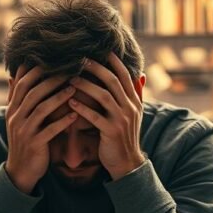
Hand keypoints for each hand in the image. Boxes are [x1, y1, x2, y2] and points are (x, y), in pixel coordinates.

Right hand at [4, 65, 77, 193]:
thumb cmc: (24, 139)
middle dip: (50, 79)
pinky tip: (75, 115)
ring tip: (74, 88)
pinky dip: (62, 122)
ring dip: (58, 97)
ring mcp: (24, 131)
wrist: (20, 170)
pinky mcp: (34, 144)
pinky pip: (49, 130)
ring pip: (41, 109)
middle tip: (69, 69)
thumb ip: (16, 98)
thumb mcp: (16, 118)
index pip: (21, 83)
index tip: (52, 59)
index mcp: (12, 108)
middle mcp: (15, 117)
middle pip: (32, 92)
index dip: (35, 69)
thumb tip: (12, 75)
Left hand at [68, 54, 145, 179]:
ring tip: (71, 78)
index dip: (113, 61)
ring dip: (86, 85)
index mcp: (135, 101)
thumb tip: (141, 75)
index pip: (124, 75)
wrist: (127, 163)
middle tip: (80, 59)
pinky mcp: (111, 132)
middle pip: (113, 81)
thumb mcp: (135, 114)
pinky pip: (95, 116)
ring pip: (103, 96)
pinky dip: (82, 108)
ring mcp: (121, 120)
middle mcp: (130, 108)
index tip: (100, 49)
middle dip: (96, 68)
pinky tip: (70, 101)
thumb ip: (137, 94)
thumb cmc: (125, 136)